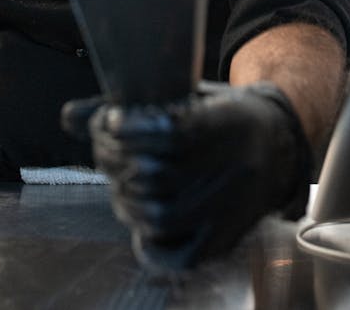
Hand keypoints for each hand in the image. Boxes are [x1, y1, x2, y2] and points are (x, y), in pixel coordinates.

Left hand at [63, 81, 311, 272]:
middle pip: (156, 176)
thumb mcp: (189, 95)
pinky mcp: (225, 240)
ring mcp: (230, 210)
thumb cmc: (225, 116)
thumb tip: (69, 116)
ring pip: (160, 215)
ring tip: (119, 180)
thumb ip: (131, 109)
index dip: (132, 129)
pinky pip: (178, 253)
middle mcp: (233, 169)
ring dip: (124, 196)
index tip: (111, 118)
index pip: (172, 133)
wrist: (280, 146)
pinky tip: (138, 217)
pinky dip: (147, 241)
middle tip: (105, 147)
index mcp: (227, 124)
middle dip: (116, 159)